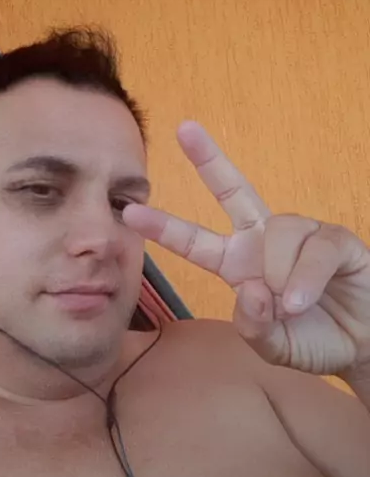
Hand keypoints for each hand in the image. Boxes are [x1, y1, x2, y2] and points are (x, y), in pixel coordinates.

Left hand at [123, 121, 369, 377]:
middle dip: (208, 159)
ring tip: (291, 307)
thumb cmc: (312, 340)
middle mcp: (264, 240)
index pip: (196, 241)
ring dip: (278, 276)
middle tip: (183, 129)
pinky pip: (314, 248)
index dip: (165, 227)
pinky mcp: (336, 239)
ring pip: (276, 234)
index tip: (129, 212)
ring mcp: (301, 235)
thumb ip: (254, 326)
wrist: (363, 347)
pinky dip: (305, 278)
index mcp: (239, 264)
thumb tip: (254, 290)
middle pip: (233, 190)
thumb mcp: (272, 346)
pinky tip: (301, 301)